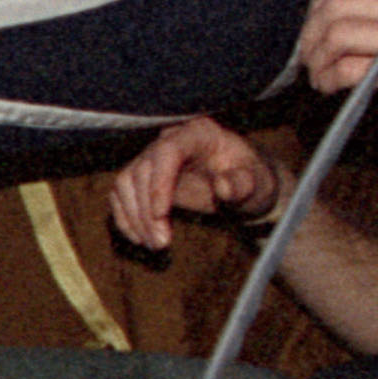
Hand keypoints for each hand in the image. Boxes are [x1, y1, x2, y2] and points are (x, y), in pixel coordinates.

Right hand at [110, 116, 287, 252]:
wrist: (242, 184)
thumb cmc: (251, 179)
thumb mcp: (256, 183)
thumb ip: (242, 184)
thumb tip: (223, 186)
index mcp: (198, 134)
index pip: (168, 151)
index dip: (159, 182)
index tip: (161, 215)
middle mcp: (169, 140)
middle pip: (142, 170)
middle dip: (147, 210)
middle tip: (162, 243)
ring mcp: (152, 157)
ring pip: (126, 182)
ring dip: (135, 217)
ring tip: (155, 244)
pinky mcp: (143, 176)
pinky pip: (121, 194)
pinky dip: (126, 217)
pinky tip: (141, 238)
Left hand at [295, 0, 377, 180]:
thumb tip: (354, 20)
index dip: (322, 4)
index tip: (316, 31)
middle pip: (338, 3)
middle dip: (311, 34)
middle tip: (310, 60)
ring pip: (340, 33)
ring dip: (318, 60)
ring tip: (321, 80)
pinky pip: (355, 67)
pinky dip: (333, 79)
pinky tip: (334, 90)